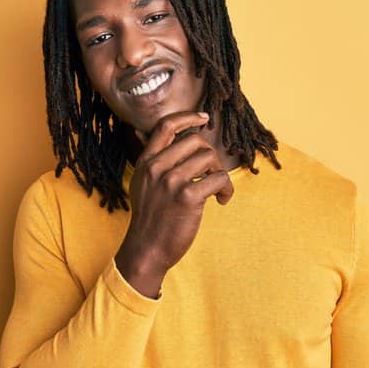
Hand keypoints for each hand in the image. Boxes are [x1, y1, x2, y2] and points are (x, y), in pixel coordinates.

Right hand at [114, 111, 234, 296]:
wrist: (146, 250)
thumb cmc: (150, 220)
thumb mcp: (142, 185)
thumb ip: (152, 163)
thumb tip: (156, 137)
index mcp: (146, 163)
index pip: (166, 127)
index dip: (187, 117)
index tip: (204, 117)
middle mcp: (157, 168)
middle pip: (196, 141)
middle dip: (211, 155)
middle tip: (212, 173)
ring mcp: (171, 181)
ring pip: (209, 158)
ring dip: (220, 173)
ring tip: (218, 190)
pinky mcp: (187, 197)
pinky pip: (219, 179)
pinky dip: (226, 189)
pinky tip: (222, 201)